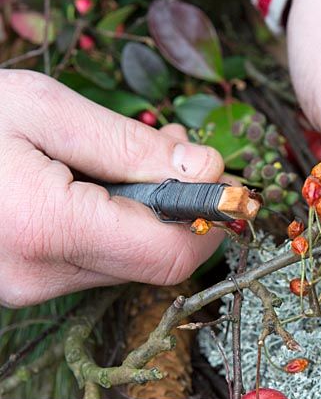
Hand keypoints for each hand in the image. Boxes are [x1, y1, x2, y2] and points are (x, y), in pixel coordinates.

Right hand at [0, 71, 223, 306]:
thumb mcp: (43, 109)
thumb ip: (129, 145)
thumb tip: (205, 169)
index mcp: (45, 226)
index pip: (168, 254)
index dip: (207, 220)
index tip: (220, 180)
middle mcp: (37, 275)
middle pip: (152, 261)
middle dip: (177, 209)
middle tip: (170, 148)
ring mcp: (27, 288)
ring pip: (126, 263)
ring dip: (145, 215)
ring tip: (122, 159)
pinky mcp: (23, 287)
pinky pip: (94, 263)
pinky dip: (112, 227)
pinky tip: (93, 186)